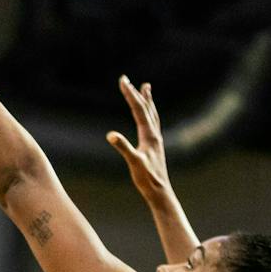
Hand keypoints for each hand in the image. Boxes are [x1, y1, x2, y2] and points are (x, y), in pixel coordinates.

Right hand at [106, 76, 170, 198]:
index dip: (130, 94)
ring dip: (147, 100)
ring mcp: (155, 140)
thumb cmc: (147, 179)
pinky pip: (151, 124)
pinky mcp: (153, 146)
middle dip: (136, 93)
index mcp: (149, 135)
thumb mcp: (134, 163)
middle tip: (126, 79)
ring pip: (151, 114)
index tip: (122, 80)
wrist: (160, 192)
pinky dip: (148, 114)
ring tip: (146, 87)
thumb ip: (124, 148)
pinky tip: (147, 117)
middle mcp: (154, 134)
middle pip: (146, 108)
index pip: (139, 109)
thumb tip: (110, 135)